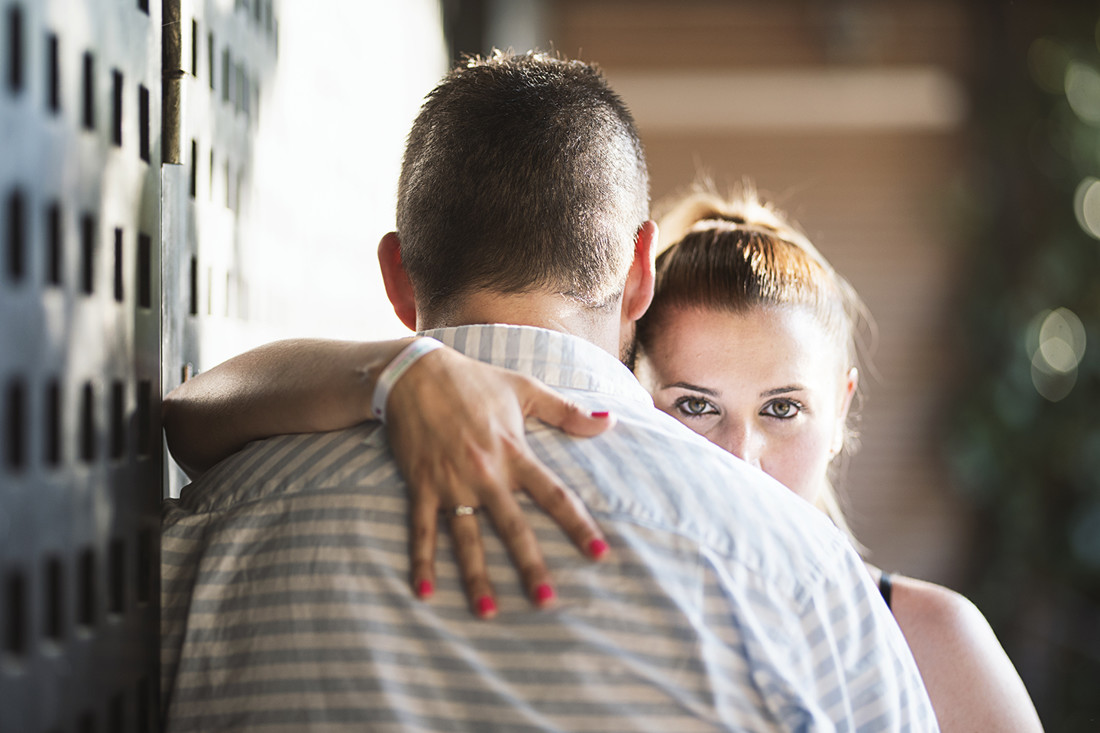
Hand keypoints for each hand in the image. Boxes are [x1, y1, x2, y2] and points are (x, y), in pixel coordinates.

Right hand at [383, 347, 612, 617]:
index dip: (578, 525)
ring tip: (488, 612)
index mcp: (513, 452)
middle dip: (530, 566)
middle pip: (512, 528)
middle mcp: (485, 473)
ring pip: (466, 539)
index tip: (599, 553)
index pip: (554, 495)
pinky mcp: (422, 486)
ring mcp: (451, 483)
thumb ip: (567, 412)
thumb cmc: (474, 380)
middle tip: (546, 602)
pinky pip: (422, 530)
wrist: (415, 373)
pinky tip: (424, 593)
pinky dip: (421, 562)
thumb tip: (610, 423)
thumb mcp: (525, 389)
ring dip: (476, 577)